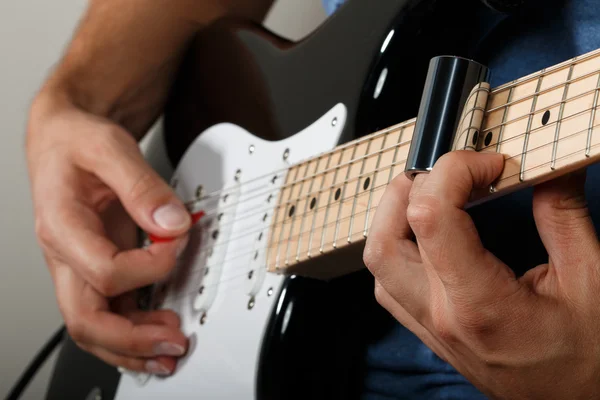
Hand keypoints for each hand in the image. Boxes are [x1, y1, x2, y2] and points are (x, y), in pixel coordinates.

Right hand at [26, 92, 191, 375]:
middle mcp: (67, 255)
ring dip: (132, 345)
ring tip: (169, 351)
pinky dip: (133, 329)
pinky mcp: (96, 266)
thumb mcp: (109, 147)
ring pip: (96, 325)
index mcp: (62, 225)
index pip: (103, 270)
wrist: (64, 137)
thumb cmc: (78, 141)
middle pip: (86, 320)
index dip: (149, 267)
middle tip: (173, 342)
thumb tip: (171, 223)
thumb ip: (141, 185)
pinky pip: (109, 310)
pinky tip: (156, 333)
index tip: (177, 244)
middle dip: (131, 339)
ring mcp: (80, 266)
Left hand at [363, 150, 599, 398]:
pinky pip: (389, 282)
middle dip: (410, 189)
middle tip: (452, 173)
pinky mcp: (428, 330)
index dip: (455, 172)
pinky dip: (398, 247)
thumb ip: (562, 215)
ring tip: (436, 195)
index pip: (430, 216)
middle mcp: (441, 316)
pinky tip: (428, 235)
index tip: (490, 164)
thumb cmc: (589, 359)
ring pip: (379, 260)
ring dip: (396, 217)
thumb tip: (548, 167)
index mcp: (480, 304)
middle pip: (385, 238)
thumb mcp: (591, 279)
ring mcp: (428, 326)